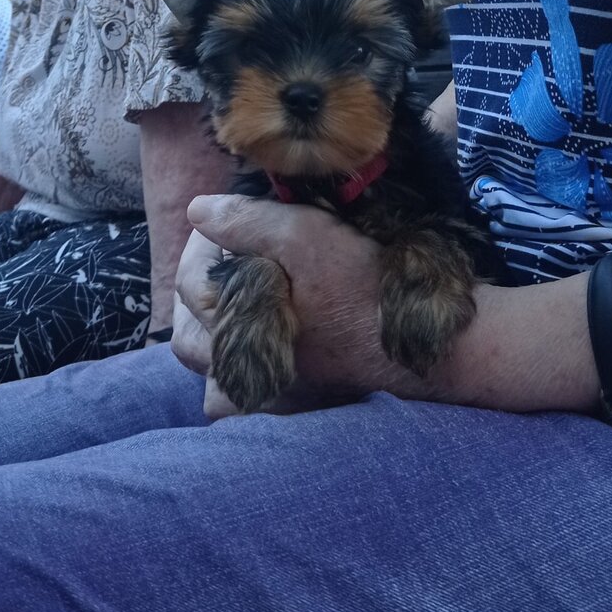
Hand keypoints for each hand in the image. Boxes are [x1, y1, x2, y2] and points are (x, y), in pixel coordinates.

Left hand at [173, 195, 426, 418]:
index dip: (206, 241)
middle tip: (231, 251)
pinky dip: (237, 371)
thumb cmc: (363, 286)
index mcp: (237, 327)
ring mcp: (265, 392)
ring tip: (241, 290)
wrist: (421, 339)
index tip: (230, 217)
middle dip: (202, 285)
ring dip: (213, 330)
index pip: (191, 282)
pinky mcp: (291, 401)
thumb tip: (197, 209)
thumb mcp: (307, 236)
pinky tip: (260, 336)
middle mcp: (242, 369)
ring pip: (210, 370)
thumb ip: (246, 221)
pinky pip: (239, 398)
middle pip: (190, 333)